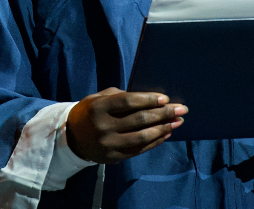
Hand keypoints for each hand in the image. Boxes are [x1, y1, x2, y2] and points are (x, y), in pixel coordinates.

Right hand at [66, 87, 186, 163]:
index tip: (166, 98)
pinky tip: (166, 134)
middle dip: (163, 114)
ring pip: (142, 137)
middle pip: (139, 120)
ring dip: (163, 129)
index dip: (148, 100)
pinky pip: (139, 150)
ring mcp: (108, 144)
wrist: (72, 138)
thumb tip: (151, 99)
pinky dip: (155, 141)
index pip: (128, 102)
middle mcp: (103, 127)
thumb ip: (121, 97)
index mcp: (99, 108)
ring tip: (177, 122)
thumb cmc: (91, 112)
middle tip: (182, 109)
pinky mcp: (113, 157)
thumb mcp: (99, 98)